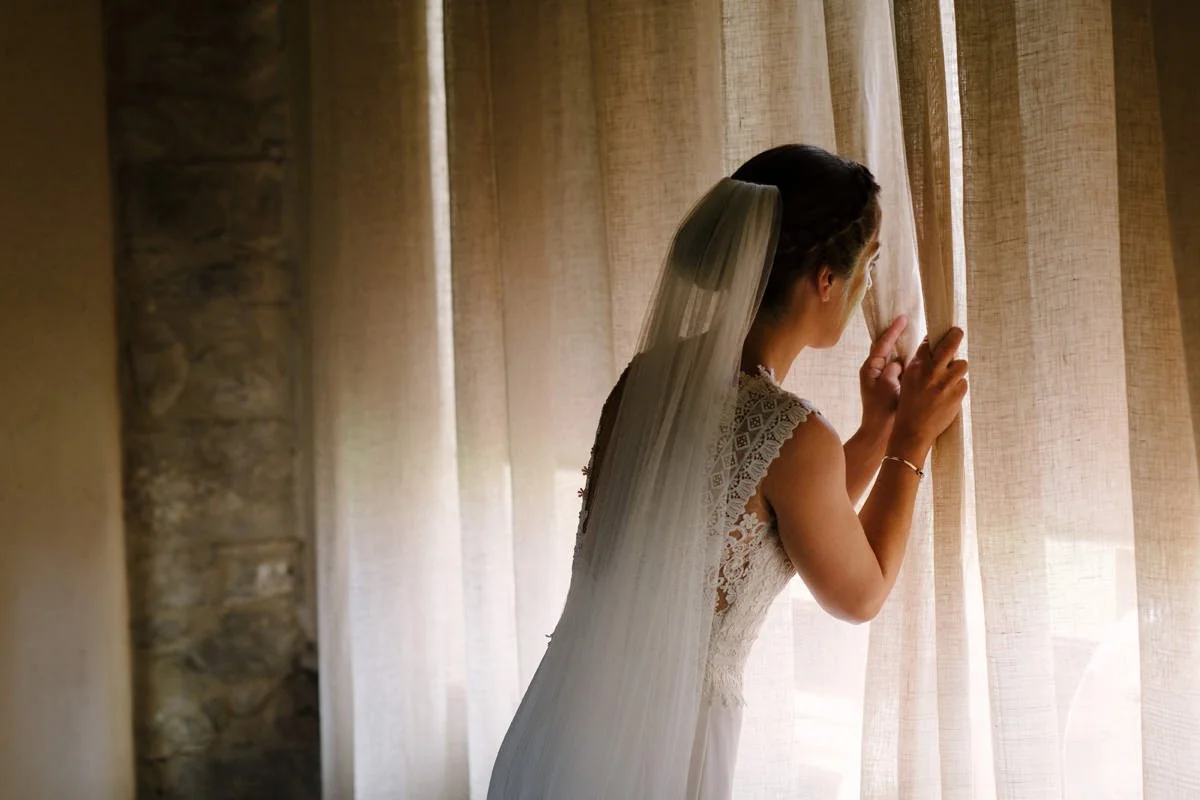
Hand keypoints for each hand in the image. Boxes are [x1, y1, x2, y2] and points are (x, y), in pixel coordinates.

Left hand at [859, 316, 907, 433]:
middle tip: (910, 322)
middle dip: (898, 336)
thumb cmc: (882, 411)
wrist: (880, 433)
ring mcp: (881, 378)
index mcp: (870, 369)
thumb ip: (893, 370)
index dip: (893, 330)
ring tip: (918, 337)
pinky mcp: (890, 386)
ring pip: (894, 358)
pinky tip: (920, 357)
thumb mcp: (888, 387)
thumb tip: (899, 363)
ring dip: (905, 349)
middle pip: (886, 347)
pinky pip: (900, 369)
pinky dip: (909, 362)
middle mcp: (874, 371)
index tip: (903, 318)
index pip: (881, 344)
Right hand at [891, 326, 968, 462]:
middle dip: (955, 335)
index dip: (935, 338)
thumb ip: (920, 367)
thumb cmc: (909, 406)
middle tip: (957, 332)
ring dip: (958, 369)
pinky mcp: (957, 394)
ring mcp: (946, 382)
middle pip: (950, 343)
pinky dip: (958, 388)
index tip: (940, 334)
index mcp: (917, 367)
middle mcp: (932, 371)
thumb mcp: (908, 382)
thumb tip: (933, 351)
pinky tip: (949, 396)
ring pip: (962, 364)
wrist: (913, 430)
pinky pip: (963, 383)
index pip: (929, 343)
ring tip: (950, 379)